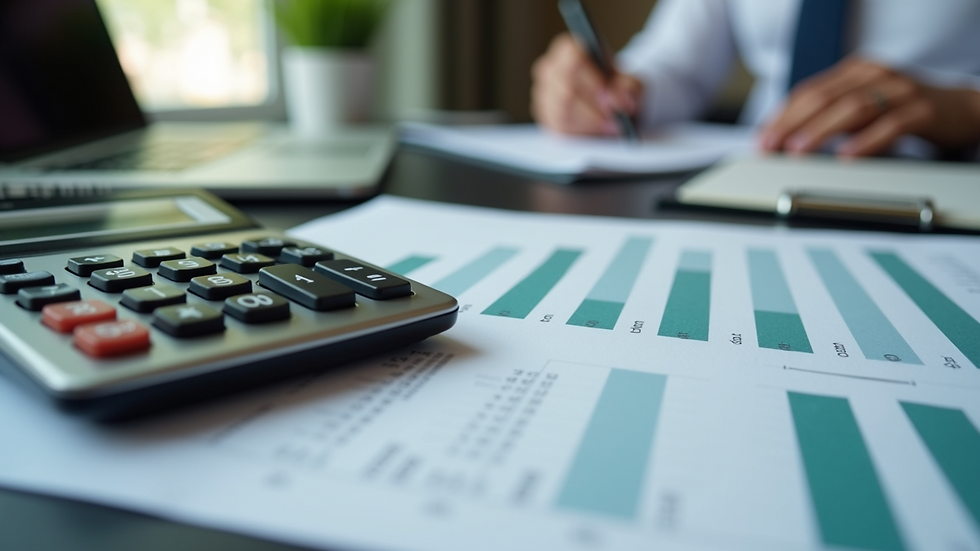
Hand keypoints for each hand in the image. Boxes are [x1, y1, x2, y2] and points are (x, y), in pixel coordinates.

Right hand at [531, 33, 642, 135]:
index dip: (590, 79)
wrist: (613, 107)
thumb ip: (628, 88)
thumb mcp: (631, 84)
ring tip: (611, 127)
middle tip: (614, 117)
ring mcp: (544, 97)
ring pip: (561, 114)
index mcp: (569, 51)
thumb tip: (617, 100)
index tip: (607, 94)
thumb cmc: (617, 89)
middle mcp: (550, 71)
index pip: (572, 60)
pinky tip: (598, 134)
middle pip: (565, 92)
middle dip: (592, 109)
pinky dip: (582, 134)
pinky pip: (559, 131)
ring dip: (589, 124)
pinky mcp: (547, 121)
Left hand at [760, 57, 979, 156]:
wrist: (962, 109)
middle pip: (825, 97)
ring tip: (798, 150)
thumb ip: (830, 117)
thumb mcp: (864, 108)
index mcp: (856, 72)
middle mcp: (875, 76)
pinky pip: (891, 125)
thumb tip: (787, 141)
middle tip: (772, 147)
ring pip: (853, 108)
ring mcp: (900, 91)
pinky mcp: (923, 111)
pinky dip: (866, 141)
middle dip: (792, 124)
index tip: (761, 140)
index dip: (781, 116)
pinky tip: (847, 157)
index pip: (808, 91)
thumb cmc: (905, 110)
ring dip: (821, 131)